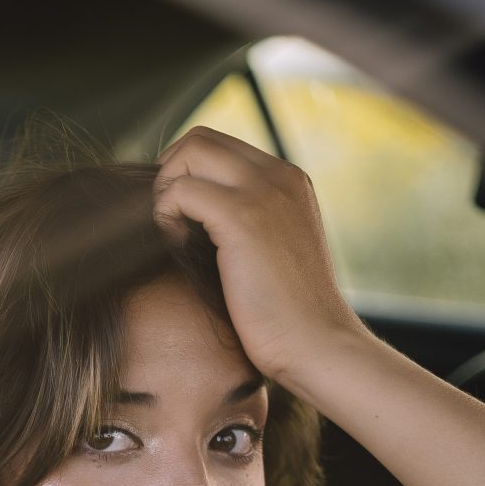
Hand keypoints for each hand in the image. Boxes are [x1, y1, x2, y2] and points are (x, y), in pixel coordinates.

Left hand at [152, 126, 376, 385]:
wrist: (319, 346)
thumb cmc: (287, 317)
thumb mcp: (271, 253)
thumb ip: (245, 222)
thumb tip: (190, 214)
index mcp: (288, 181)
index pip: (219, 145)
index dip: (187, 175)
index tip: (181, 218)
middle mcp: (279, 176)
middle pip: (200, 138)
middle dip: (169, 175)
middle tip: (169, 223)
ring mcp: (264, 192)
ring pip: (189, 152)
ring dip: (166, 191)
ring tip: (175, 234)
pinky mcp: (243, 218)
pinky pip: (179, 191)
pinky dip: (166, 216)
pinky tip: (179, 247)